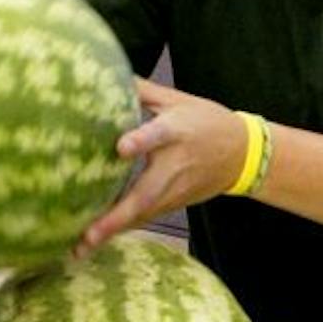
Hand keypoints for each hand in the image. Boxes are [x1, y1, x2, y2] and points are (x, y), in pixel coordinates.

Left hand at [77, 79, 249, 256]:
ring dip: (112, 231)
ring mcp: (175, 190)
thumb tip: (106, 72)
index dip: (141, 140)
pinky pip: (143, 218)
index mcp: (177, 132)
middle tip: (89, 233)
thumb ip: (142, 91)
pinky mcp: (173, 204)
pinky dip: (119, 230)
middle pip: (147, 193)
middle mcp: (175, 165)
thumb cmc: (206, 121)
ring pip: (143, 214)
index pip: (159, 134)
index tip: (121, 147)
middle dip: (118, 215)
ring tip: (78, 249)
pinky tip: (89, 243)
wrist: (243, 154)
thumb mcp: (178, 100)